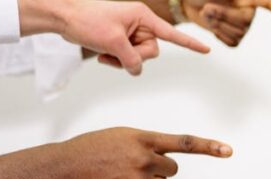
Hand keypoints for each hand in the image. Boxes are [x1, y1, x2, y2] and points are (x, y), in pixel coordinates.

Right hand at [55, 128, 231, 178]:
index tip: (228, 151)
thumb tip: (165, 164)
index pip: (184, 143)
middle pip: (172, 170)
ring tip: (122, 176)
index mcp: (143, 139)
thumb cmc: (92, 150)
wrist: (64, 169)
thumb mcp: (121, 136)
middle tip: (134, 165)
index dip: (208, 147)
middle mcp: (144, 159)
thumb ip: (147, 145)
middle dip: (159, 169)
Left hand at [59, 0, 209, 74]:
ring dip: (123, 61)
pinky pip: (128, 58)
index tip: (207, 50)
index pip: (172, 34)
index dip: (190, 44)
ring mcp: (130, 32)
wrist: (63, 17)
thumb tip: (137, 70)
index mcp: (143, 17)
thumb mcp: (113, 42)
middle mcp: (139, 24)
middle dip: (135, 57)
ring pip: (139, 58)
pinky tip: (103, 55)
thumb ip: (131, 60)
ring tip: (106, 53)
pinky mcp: (121, 40)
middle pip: (152, 52)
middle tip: (116, 53)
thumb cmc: (86, 20)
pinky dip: (116, 60)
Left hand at [182, 0, 270, 47]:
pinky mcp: (233, 37)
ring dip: (218, 25)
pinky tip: (214, 27)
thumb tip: (242, 3)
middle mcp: (250, 12)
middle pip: (246, 22)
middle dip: (224, 16)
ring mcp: (243, 26)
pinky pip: (232, 43)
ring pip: (237, 34)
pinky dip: (219, 35)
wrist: (188, 2)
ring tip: (208, 13)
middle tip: (208, 8)